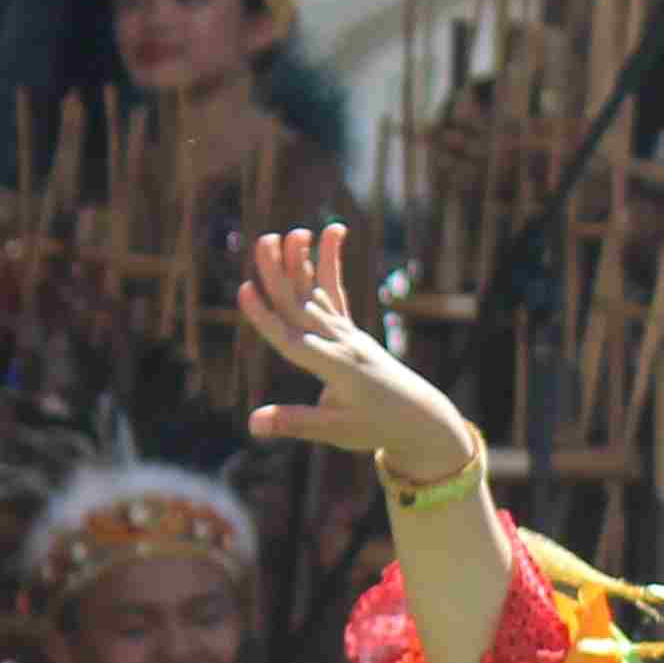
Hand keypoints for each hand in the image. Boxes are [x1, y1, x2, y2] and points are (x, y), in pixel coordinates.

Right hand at [236, 224, 481, 481]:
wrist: (418, 415)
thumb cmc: (375, 426)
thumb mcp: (335, 431)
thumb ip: (294, 423)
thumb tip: (251, 425)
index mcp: (334, 368)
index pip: (292, 341)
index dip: (266, 317)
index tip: (245, 290)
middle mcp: (340, 343)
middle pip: (302, 305)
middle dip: (280, 274)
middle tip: (264, 240)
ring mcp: (347, 332)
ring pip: (317, 292)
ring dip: (303, 261)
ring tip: (291, 231)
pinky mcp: (350, 329)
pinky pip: (337, 290)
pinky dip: (331, 262)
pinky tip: (333, 231)